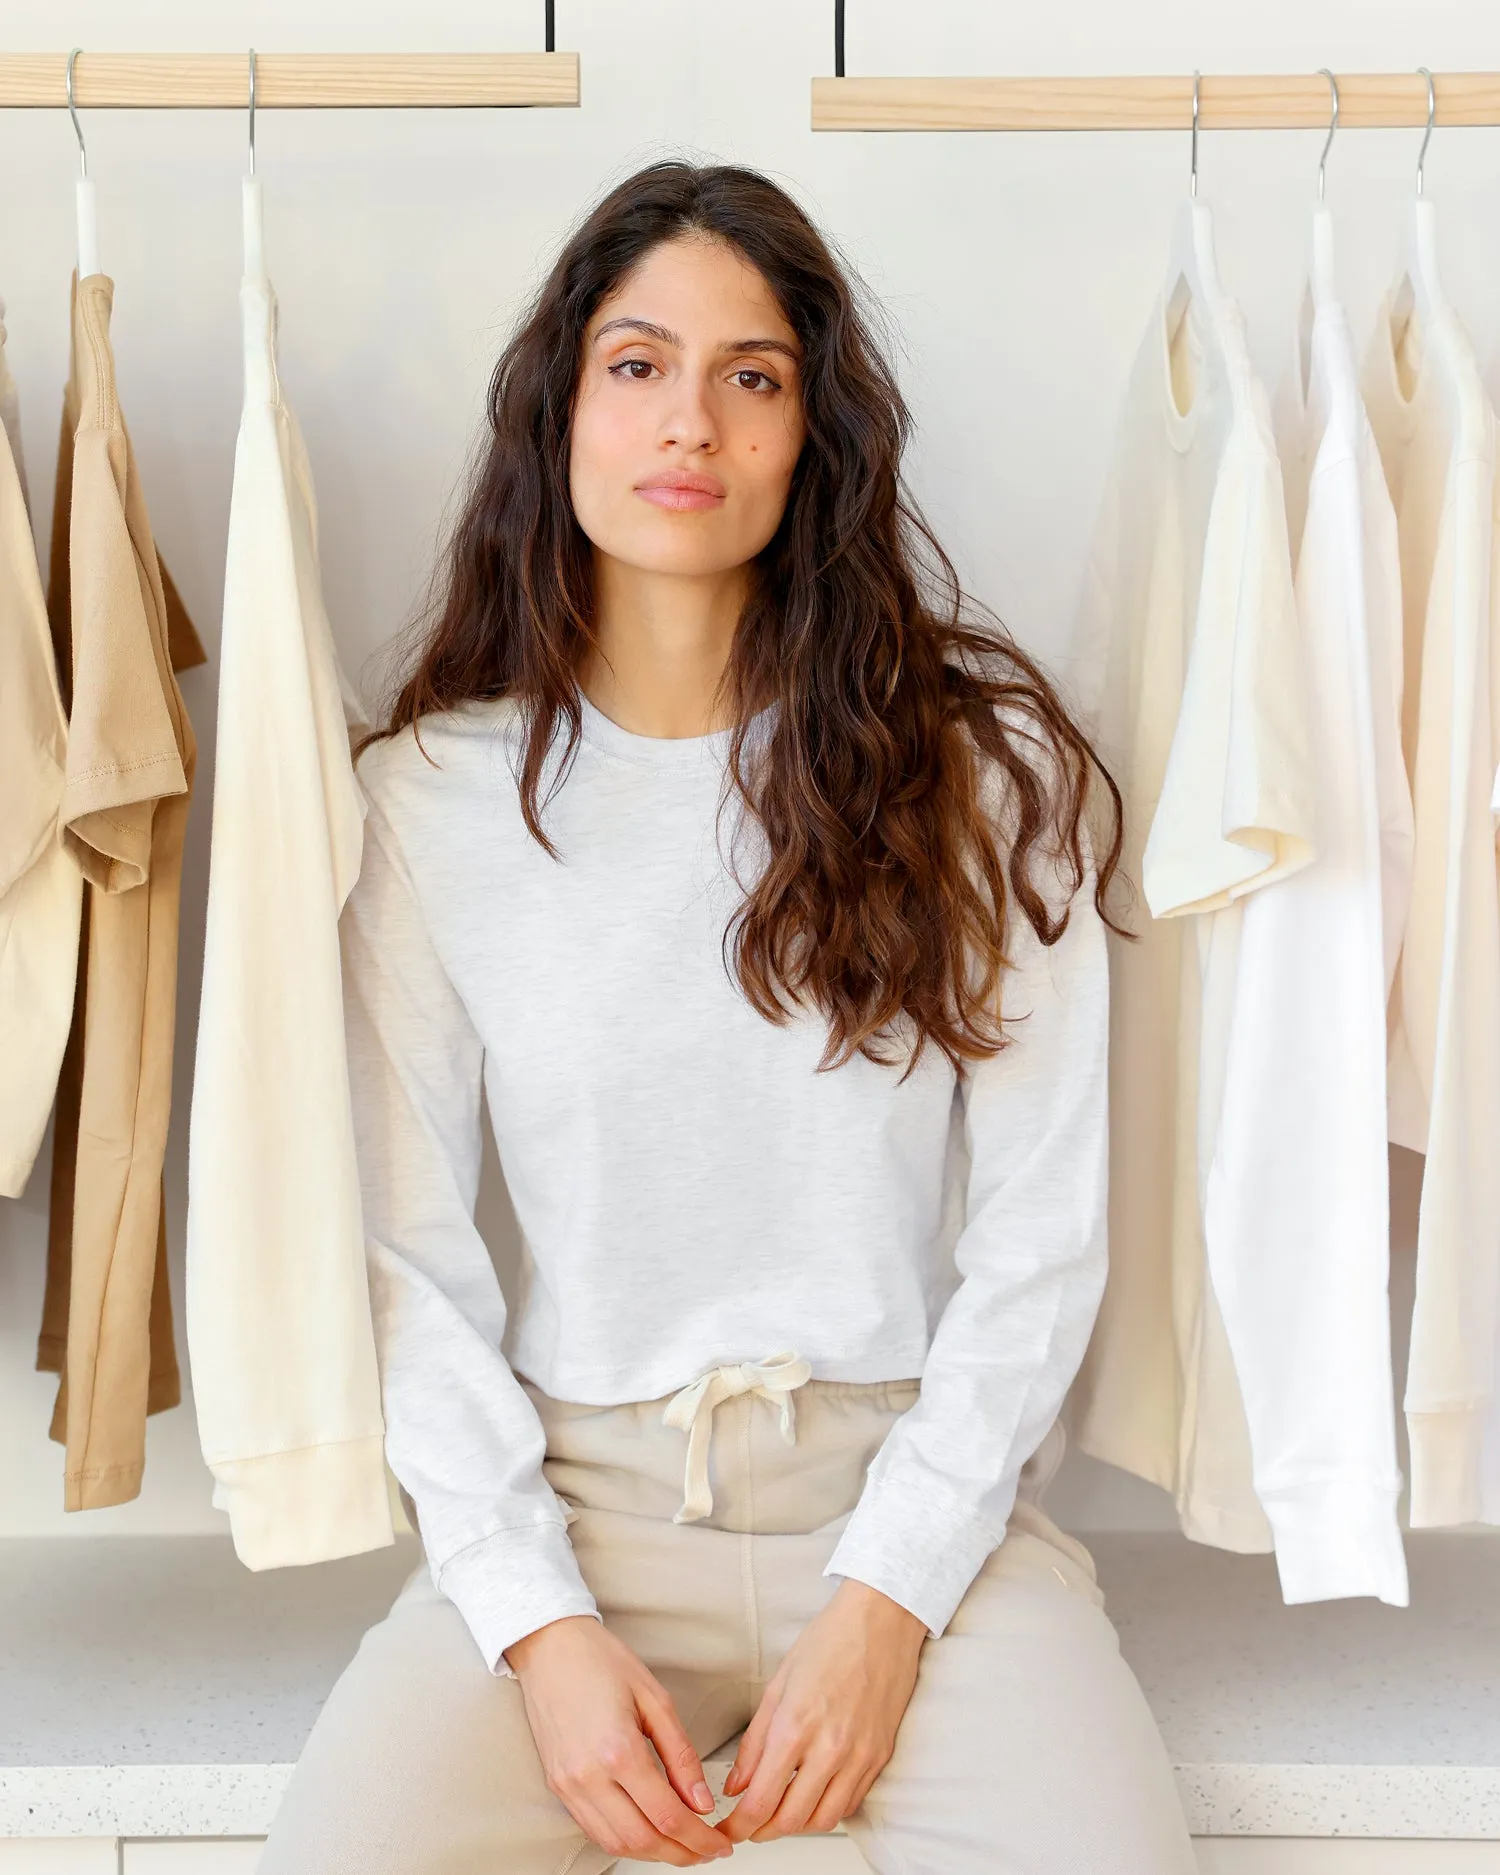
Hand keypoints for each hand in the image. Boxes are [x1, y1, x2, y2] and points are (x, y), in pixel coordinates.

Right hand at [506, 1615, 732, 1864]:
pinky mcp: (557, 1785)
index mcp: (618, 1751)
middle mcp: (588, 1777)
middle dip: (681, 1854)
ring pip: (615, 1843)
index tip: (720, 1843)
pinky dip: (624, 1840)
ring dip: (653, 1854)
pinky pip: (593, 1829)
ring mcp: (568, 1785)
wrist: (550, 1647)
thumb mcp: (655, 1698)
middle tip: (707, 1851)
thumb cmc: (602, 1661)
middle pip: (642, 1840)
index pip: (667, 1816)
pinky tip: (647, 1832)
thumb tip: (701, 1802)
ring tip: (682, 1846)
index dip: (699, 1838)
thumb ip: (681, 1754)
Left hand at [714, 1580, 925, 1844]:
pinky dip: (826, 1809)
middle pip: (791, 1820)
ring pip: (823, 1819)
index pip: (761, 1801)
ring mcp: (859, 1756)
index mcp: (796, 1726)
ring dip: (796, 1825)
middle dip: (763, 1831)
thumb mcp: (778, 1685)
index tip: (728, 1830)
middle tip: (748, 1825)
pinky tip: (812, 1795)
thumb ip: (755, 1742)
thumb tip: (737, 1784)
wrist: (881, 1622)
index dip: (739, 1826)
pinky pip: (850, 1803)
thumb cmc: (830, 1641)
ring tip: (778, 1813)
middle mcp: (830, 1749)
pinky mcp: (879, 1757)